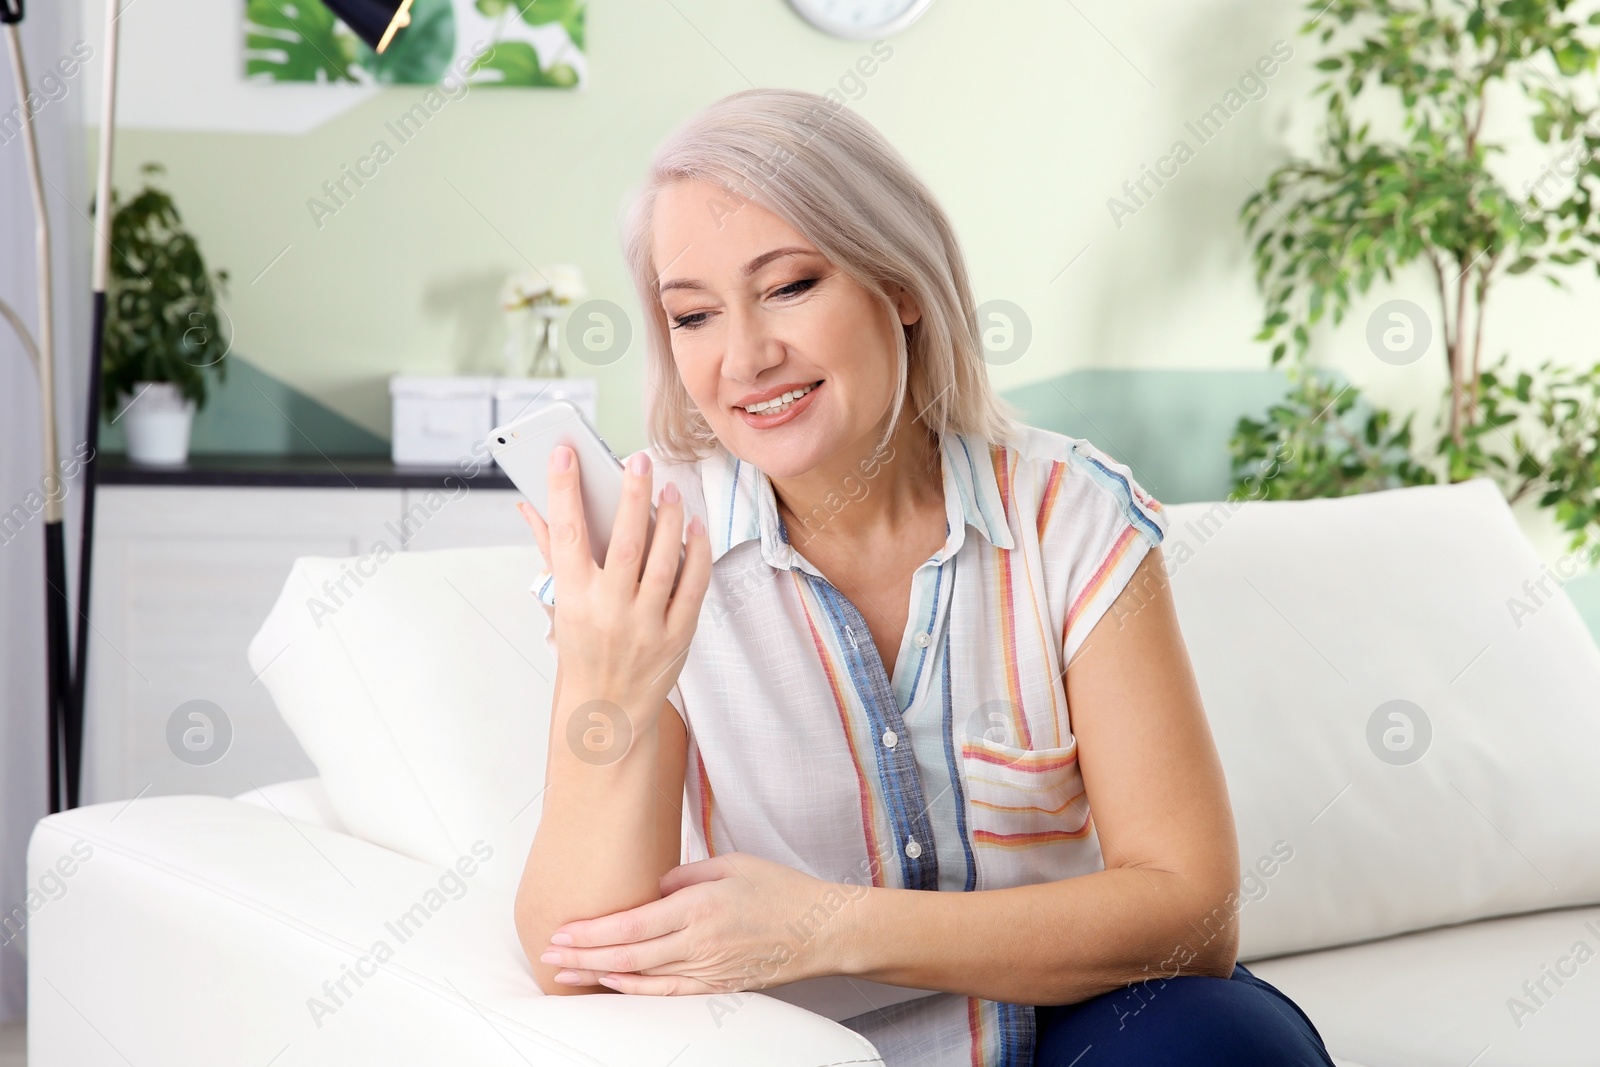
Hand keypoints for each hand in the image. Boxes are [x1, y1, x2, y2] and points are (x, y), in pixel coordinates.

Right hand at [516, 447, 710, 705]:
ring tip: (668, 488)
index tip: (565, 454)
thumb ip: (550, 550)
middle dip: (631, 496)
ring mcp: (646, 625)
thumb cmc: (581, 650)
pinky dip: (697, 551)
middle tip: (638, 460)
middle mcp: (609, 611)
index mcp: (574, 599)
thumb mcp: (560, 603)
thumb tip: (530, 505)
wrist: (606, 711)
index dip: (563, 490)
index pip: (566, 535)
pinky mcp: (677, 636)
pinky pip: (693, 585)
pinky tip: (694, 525)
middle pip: (625, 543)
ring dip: (668, 519)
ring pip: (663, 561)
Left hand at [536, 853, 860, 994]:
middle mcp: (700, 942)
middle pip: (628, 953)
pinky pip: (667, 993)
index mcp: (701, 906)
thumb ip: (684, 874)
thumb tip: (652, 888)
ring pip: (642, 977)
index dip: (592, 930)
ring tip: (565, 973)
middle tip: (549, 953)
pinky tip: (611, 984)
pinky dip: (634, 990)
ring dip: (599, 974)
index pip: (633, 923)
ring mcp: (709, 969)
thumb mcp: (731, 864)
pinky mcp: (718, 985)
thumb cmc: (780, 890)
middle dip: (583, 954)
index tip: (563, 929)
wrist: (822, 930)